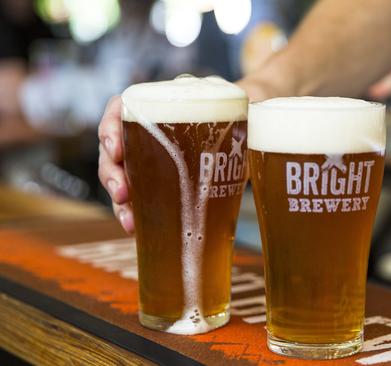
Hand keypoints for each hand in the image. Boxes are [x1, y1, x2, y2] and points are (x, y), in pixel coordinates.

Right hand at [97, 79, 273, 233]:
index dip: (110, 127)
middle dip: (111, 173)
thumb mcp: (237, 106)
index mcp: (161, 105)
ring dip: (118, 200)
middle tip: (122, 193)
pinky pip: (137, 196)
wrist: (252, 127)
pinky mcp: (161, 182)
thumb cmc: (240, 113)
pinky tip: (136, 228)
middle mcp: (148, 131)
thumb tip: (250, 113)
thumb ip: (238, 112)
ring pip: (120, 176)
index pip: (120, 109)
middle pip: (113, 148)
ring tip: (128, 220)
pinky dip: (133, 212)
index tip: (115, 148)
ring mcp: (151, 158)